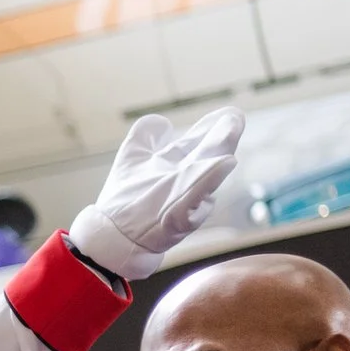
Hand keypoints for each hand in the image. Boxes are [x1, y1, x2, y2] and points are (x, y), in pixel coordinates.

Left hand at [67, 107, 244, 281]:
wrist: (114, 236)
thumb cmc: (126, 199)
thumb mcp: (132, 158)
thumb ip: (146, 135)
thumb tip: (162, 122)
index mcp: (177, 165)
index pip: (201, 143)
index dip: (214, 128)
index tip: (230, 113)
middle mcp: (184, 182)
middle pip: (207, 159)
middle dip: (222, 141)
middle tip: (235, 119)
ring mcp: (182, 202)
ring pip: (202, 181)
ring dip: (214, 163)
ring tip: (228, 145)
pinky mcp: (174, 222)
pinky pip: (191, 205)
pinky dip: (201, 189)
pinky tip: (216, 172)